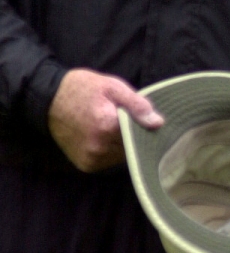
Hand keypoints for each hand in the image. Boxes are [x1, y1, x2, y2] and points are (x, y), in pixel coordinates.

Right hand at [48, 68, 163, 172]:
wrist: (49, 100)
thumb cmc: (83, 89)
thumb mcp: (113, 87)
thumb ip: (136, 105)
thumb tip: (158, 123)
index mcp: (107, 127)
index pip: (141, 135)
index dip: (145, 127)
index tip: (144, 119)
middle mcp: (99, 147)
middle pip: (132, 147)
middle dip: (134, 136)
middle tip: (125, 120)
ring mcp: (91, 159)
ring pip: (122, 156)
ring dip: (123, 145)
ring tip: (112, 128)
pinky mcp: (86, 165)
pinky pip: (109, 161)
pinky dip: (111, 151)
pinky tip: (104, 137)